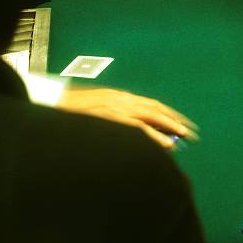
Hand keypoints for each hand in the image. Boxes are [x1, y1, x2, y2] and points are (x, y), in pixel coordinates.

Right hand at [57, 88, 198, 148]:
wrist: (51, 105)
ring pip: (151, 116)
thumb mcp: (97, 109)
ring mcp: (117, 108)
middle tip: (192, 132)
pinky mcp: (111, 118)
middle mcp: (122, 100)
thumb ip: (114, 115)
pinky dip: (154, 135)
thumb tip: (132, 131)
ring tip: (184, 137)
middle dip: (176, 120)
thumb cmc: (71, 113)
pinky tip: (166, 144)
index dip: (169, 114)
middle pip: (156, 108)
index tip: (183, 123)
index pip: (151, 104)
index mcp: (119, 98)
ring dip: (170, 127)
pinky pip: (138, 128)